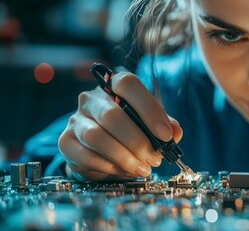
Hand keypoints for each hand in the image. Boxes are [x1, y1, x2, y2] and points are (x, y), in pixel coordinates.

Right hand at [58, 71, 182, 180]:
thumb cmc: (131, 131)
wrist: (101, 150)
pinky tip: (125, 171)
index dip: (149, 110)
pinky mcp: (66, 142)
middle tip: (155, 158)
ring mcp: (75, 120)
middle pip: (112, 115)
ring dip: (124, 157)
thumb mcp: (151, 125)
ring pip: (97, 137)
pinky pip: (87, 156)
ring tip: (143, 168)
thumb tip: (175, 133)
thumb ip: (167, 126)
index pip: (128, 84)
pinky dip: (110, 167)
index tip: (166, 135)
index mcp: (114, 86)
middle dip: (138, 141)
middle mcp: (91, 99)